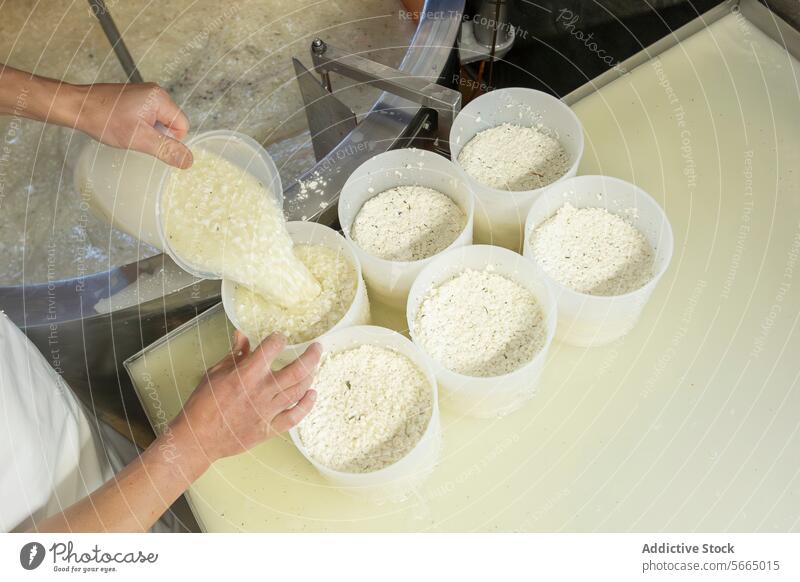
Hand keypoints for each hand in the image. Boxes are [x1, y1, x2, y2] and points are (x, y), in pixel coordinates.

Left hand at [75, 82, 192, 168]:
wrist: (77, 107)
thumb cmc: (104, 119)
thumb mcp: (139, 139)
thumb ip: (166, 150)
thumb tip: (188, 160)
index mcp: (160, 98)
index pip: (182, 126)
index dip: (167, 139)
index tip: (147, 138)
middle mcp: (155, 92)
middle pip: (171, 123)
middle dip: (156, 134)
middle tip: (135, 134)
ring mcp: (144, 94)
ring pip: (158, 122)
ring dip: (146, 131)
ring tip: (127, 129)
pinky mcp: (134, 98)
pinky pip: (147, 117)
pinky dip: (138, 125)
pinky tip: (123, 125)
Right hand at [168, 332, 319, 474]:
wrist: (198, 438)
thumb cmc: (203, 404)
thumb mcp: (215, 373)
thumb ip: (235, 354)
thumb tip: (242, 335)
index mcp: (246, 374)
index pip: (272, 348)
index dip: (279, 339)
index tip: (280, 338)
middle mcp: (261, 391)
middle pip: (297, 369)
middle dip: (311, 355)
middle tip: (317, 347)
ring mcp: (268, 411)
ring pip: (299, 390)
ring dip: (310, 376)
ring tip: (313, 367)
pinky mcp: (270, 428)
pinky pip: (295, 417)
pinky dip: (307, 405)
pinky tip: (312, 394)